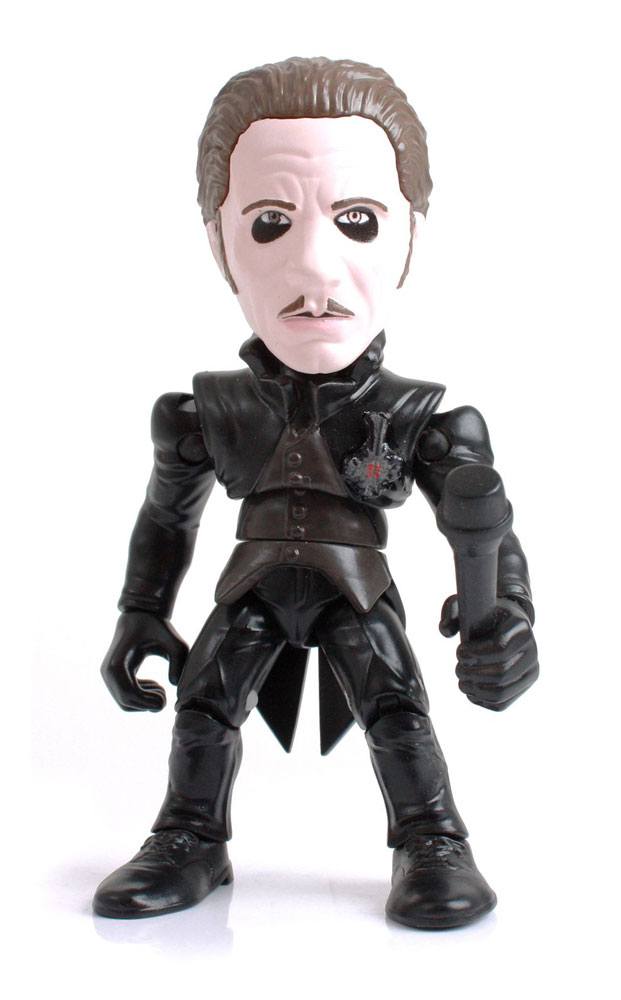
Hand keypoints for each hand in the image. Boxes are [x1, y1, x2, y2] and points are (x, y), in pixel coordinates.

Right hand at [100, 611, 188, 711]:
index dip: (146, 702)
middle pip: (125, 702)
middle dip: (147, 704)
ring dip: (144, 701)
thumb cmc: (157, 627)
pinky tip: (155, 685)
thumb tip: (173, 684)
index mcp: (117, 663)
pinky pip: (125, 696)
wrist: (141, 615)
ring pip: (124, 702)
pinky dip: (141, 696)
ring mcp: (109, 674)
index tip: (165, 699)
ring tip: (161, 689)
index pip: (127, 694)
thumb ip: (178, 660)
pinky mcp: (114, 676)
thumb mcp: (174, 641)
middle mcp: (108, 671)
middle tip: (165, 696)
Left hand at [439, 596, 538, 710]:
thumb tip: (445, 631)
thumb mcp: (469, 605)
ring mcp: (531, 669)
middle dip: (472, 673)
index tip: (460, 651)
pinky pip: (503, 702)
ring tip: (462, 681)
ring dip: (475, 689)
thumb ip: (452, 611)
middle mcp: (532, 649)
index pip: (500, 647)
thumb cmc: (484, 615)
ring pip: (501, 691)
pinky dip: (482, 701)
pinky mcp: (525, 685)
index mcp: (521, 626)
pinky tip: (470, 691)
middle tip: (458, 669)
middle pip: (501, 672)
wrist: (505, 626)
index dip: (475, 653)